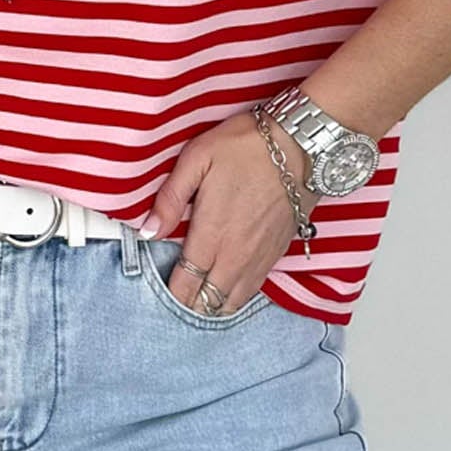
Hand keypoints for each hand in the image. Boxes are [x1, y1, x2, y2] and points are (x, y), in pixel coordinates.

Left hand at [141, 111, 317, 312]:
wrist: (303, 144)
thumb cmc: (247, 146)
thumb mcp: (196, 159)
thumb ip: (169, 199)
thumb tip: (147, 231)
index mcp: (211, 235)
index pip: (185, 285)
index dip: (171, 295)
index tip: (162, 291)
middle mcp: (236, 255)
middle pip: (208, 302)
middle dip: (189, 305)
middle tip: (176, 296)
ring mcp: (259, 257)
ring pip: (232, 302)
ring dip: (213, 305)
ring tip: (198, 298)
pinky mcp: (277, 253)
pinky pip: (254, 289)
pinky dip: (236, 295)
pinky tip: (227, 289)